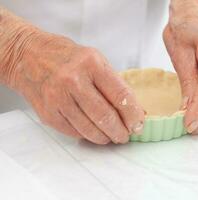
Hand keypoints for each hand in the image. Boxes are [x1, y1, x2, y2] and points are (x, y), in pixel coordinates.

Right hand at [10, 32, 144, 143]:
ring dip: (105, 137)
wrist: (29, 56)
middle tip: (125, 135)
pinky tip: (94, 132)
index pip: (120, 95)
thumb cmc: (67, 57)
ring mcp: (58, 98)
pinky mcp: (48, 113)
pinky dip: (88, 135)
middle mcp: (73, 81)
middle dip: (120, 131)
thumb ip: (114, 84)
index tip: (138, 124)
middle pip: (105, 117)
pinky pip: (74, 132)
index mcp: (91, 64)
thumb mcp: (95, 60)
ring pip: (89, 129)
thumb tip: (133, 110)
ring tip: (111, 136)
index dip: (133, 114)